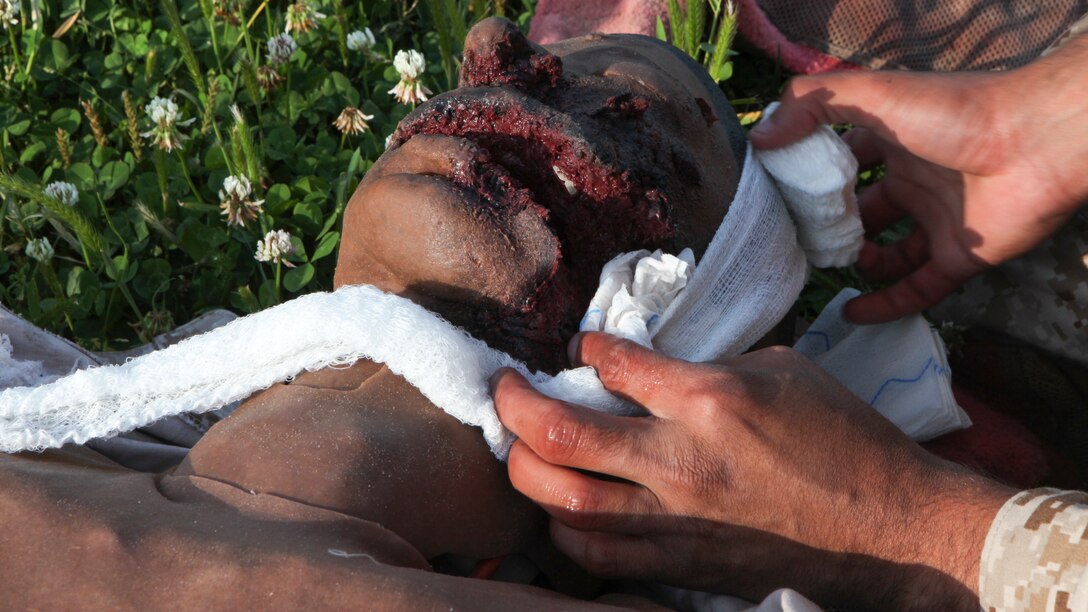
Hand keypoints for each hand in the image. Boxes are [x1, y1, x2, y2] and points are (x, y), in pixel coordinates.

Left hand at [493, 333, 1012, 608]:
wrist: (892, 528)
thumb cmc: (847, 440)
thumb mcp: (783, 370)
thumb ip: (707, 366)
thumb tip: (656, 367)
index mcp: (710, 400)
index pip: (614, 363)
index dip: (585, 349)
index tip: (579, 349)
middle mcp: (681, 462)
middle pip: (561, 436)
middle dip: (514, 406)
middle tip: (504, 390)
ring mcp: (677, 521)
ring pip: (564, 504)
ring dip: (524, 471)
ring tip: (519, 449)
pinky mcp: (682, 564)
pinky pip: (598, 555)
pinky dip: (564, 530)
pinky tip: (559, 510)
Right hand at [750, 37, 1087, 323]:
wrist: (1037, 143)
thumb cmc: (956, 112)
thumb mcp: (873, 94)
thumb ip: (813, 105)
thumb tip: (760, 140)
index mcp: (896, 138)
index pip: (844, 158)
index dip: (812, 174)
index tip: (775, 194)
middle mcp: (916, 179)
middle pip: (862, 209)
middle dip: (829, 225)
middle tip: (790, 242)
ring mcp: (937, 222)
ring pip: (887, 253)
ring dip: (855, 263)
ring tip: (819, 270)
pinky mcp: (958, 259)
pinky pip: (915, 290)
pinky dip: (885, 305)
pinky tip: (850, 313)